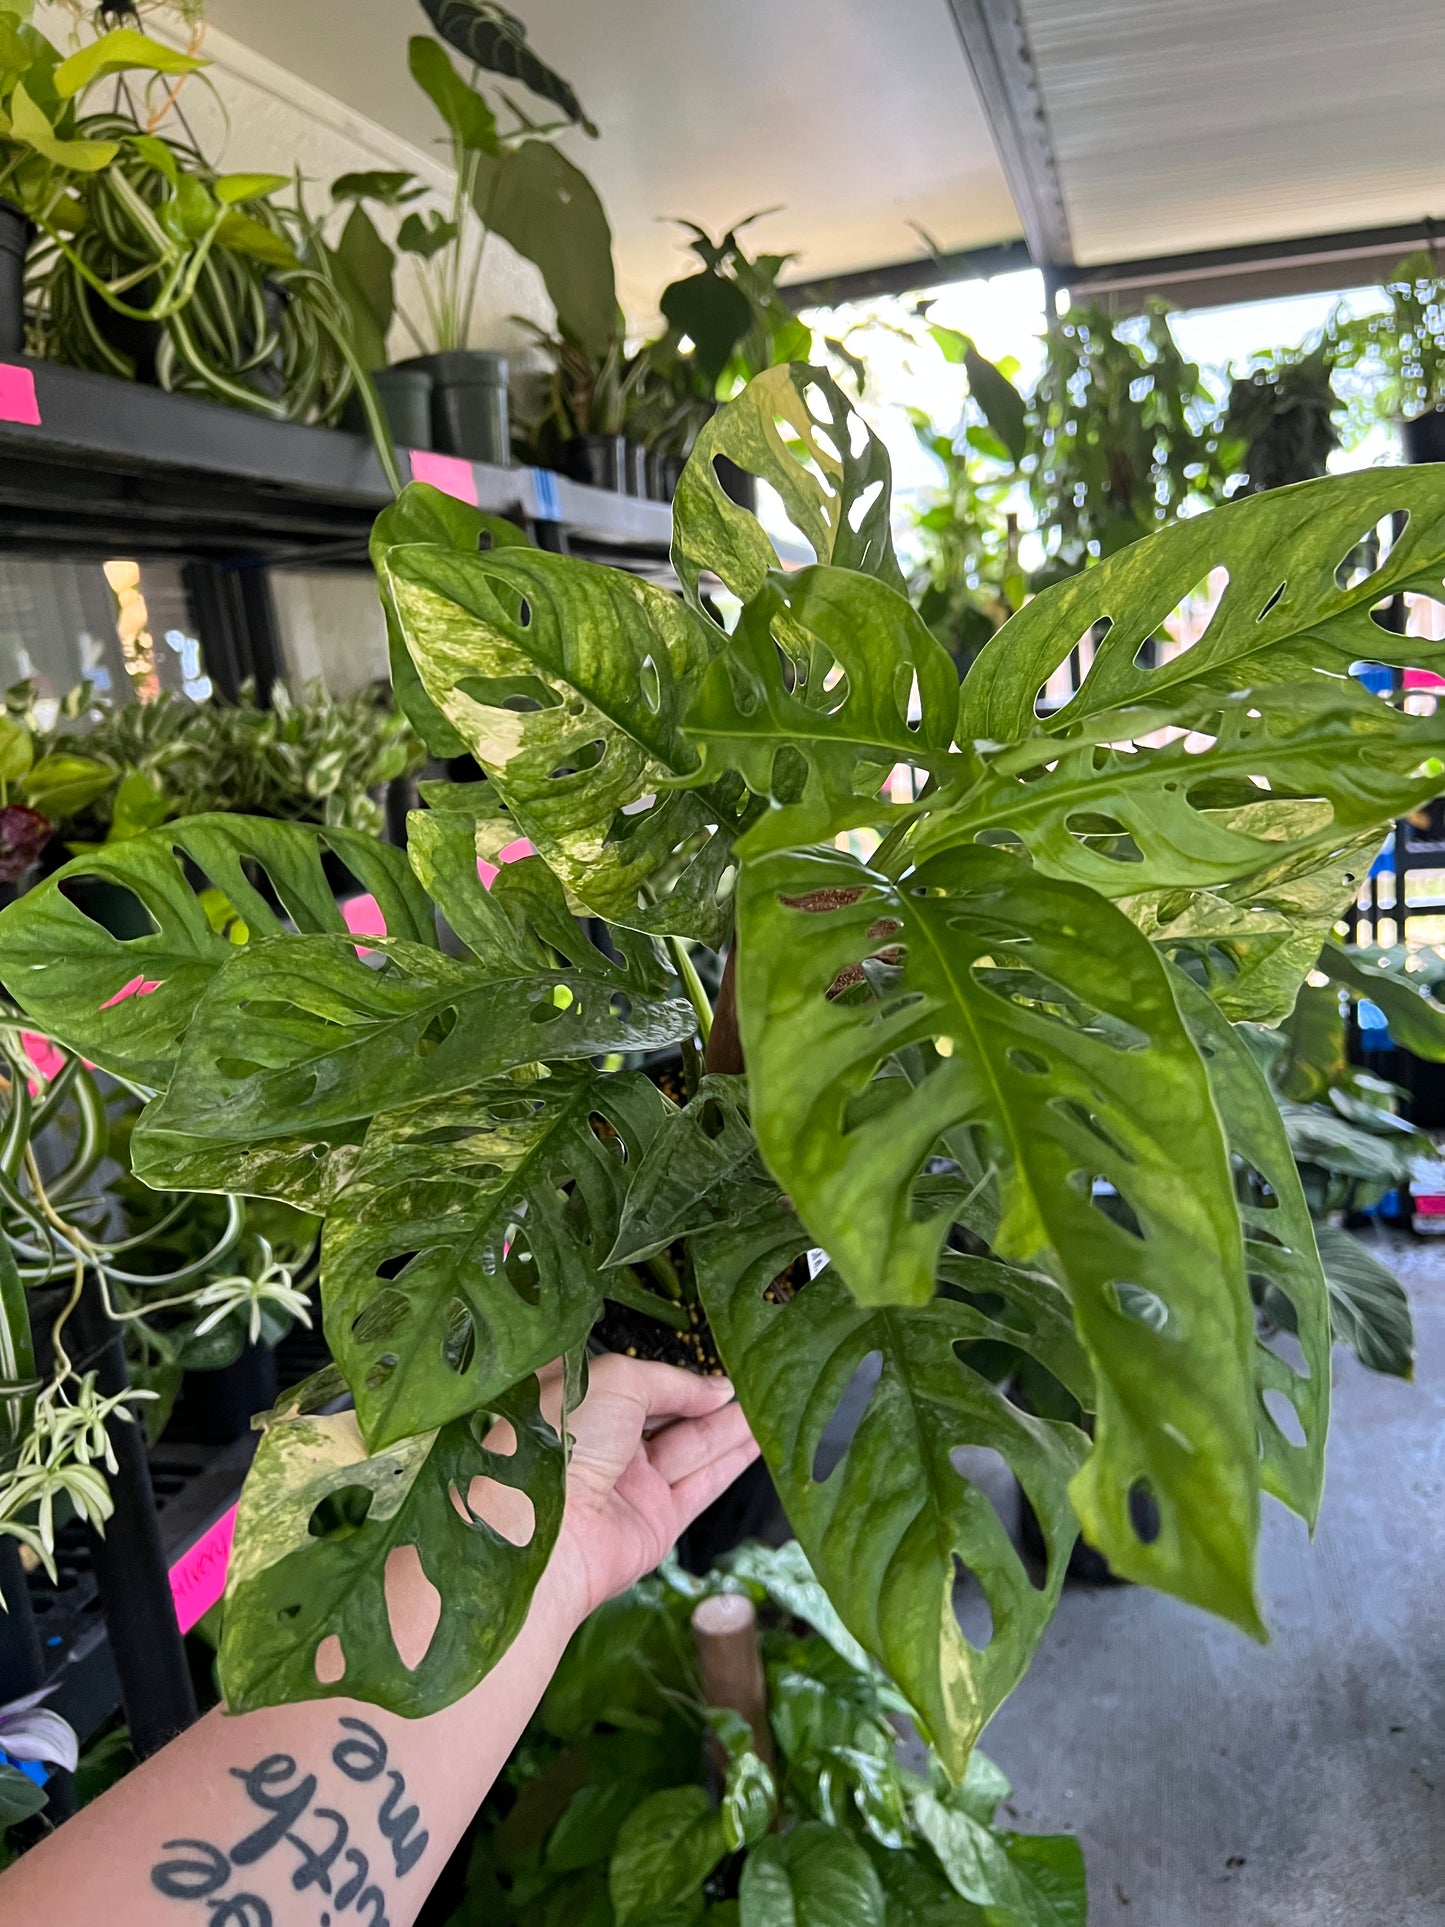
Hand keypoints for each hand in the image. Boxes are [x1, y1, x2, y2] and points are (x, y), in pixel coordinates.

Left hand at [538, 1354, 758, 1626]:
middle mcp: (601, 1441)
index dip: (672, 1370)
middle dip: (708, 1397)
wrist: (542, 1534)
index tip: (713, 1356)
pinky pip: (701, 1485)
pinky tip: (760, 1440)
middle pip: (668, 1413)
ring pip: (692, 1447)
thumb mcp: (615, 1381)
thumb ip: (672, 1381)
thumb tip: (714, 1389)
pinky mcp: (655, 1522)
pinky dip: (732, 1462)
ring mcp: (628, 1484)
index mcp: (576, 1401)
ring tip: (771, 1403)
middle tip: (754, 1378)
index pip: (634, 1378)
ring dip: (731, 1425)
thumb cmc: (557, 1443)